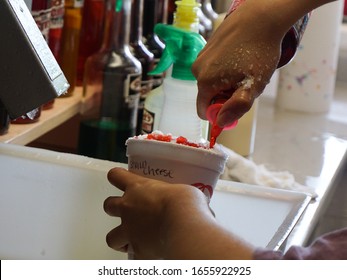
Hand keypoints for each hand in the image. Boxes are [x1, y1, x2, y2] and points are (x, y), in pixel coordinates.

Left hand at [103, 167, 211, 258]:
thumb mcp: (181, 190)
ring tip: (131, 238)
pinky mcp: (137, 251)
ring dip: (119, 237)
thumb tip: (184, 200)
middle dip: (114, 208)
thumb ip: (174, 195)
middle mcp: (128, 209)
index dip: (117, 177)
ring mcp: (130, 231)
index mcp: (138, 188)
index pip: (116, 176)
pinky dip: (138, 255)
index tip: (120, 178)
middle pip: (108, 206)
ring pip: (111, 237)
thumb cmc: (185, 204)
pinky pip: (132, 256)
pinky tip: (148, 253)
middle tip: (128, 211)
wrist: (185, 228)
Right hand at [192, 2, 281, 127]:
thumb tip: (220, 123)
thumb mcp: (253, 85)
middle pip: (208, 96)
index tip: (236, 102)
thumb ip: (236, 107)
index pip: (203, 111)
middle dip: (224, 95)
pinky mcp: (205, 49)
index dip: (220, 112)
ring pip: (210, 82)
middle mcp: (197, 71)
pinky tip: (238, 58)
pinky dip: (223, 69)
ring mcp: (200, 58)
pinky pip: (211, 68)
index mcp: (205, 82)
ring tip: (242, 68)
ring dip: (225, 82)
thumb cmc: (259, 52)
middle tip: (243, 83)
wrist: (260, 18)